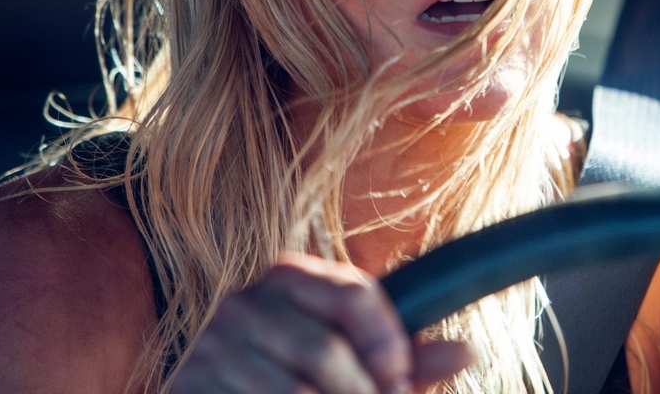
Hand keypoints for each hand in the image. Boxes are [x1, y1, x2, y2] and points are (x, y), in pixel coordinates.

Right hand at [170, 252, 472, 392]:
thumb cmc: (295, 380)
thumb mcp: (350, 364)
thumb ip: (402, 360)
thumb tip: (467, 351)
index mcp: (289, 277)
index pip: (353, 294)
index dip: (387, 344)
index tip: (400, 382)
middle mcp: (245, 301)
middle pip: (325, 352)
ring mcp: (213, 345)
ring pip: (294, 392)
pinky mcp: (191, 385)